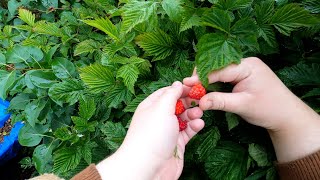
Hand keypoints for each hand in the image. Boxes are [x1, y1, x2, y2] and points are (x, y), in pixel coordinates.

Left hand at [97, 81, 203, 178]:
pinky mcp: (176, 143)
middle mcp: (159, 118)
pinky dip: (194, 127)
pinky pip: (188, 131)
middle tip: (200, 99)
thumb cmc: (151, 135)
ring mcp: (168, 131)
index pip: (167, 92)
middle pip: (177, 104)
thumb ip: (171, 94)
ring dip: (193, 114)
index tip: (194, 85)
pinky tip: (199, 124)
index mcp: (151, 106)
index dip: (180, 88)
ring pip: (184, 118)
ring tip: (199, 113)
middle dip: (189, 101)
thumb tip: (178, 83)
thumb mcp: (161, 108)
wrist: (149, 167)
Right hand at [183, 57, 319, 162]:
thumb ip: (220, 101)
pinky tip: (205, 91)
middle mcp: (245, 63)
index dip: (201, 77)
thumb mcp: (243, 105)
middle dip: (201, 77)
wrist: (287, 115)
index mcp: (247, 65)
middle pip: (217, 67)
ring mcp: (244, 69)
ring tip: (194, 90)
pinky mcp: (242, 76)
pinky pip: (224, 77)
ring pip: (219, 72)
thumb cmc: (269, 109)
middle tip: (187, 88)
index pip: (219, 69)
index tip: (186, 84)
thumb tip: (200, 102)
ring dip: (207, 81)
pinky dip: (214, 84)